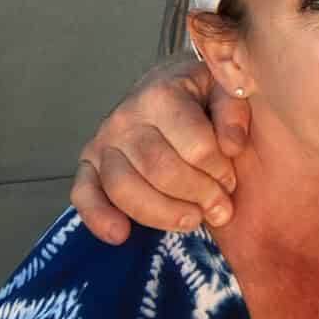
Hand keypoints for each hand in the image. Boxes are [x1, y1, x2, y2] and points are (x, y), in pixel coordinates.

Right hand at [70, 53, 250, 243]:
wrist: (167, 84)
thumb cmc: (201, 91)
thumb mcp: (226, 88)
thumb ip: (234, 113)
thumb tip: (232, 147)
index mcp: (163, 94)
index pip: (195, 145)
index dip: (218, 170)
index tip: (232, 181)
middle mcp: (126, 117)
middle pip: (160, 170)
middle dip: (197, 195)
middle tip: (220, 208)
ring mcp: (103, 141)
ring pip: (125, 188)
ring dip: (163, 213)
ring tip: (194, 220)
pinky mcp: (89, 163)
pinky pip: (83, 194)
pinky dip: (98, 218)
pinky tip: (121, 235)